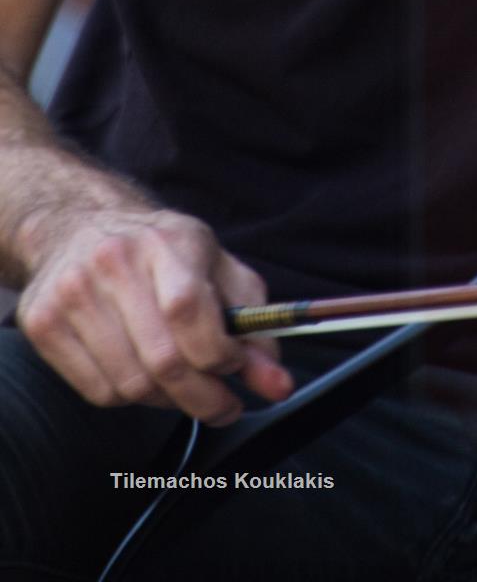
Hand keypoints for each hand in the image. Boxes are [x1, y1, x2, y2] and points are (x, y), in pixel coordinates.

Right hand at [17, 205, 292, 423]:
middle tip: (224, 406)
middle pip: (164, 360)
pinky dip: (129, 399)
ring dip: (168, 400)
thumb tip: (277, 382)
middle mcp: (115, 262)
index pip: (190, 309)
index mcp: (166, 242)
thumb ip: (254, 324)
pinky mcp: (43, 323)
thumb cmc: (159, 252)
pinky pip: (98, 392)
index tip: (238, 370)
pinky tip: (141, 375)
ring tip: (181, 386)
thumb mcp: (216, 267)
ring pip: (132, 385)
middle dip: (205, 397)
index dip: (220, 355)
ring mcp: (73, 293)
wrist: (78, 226)